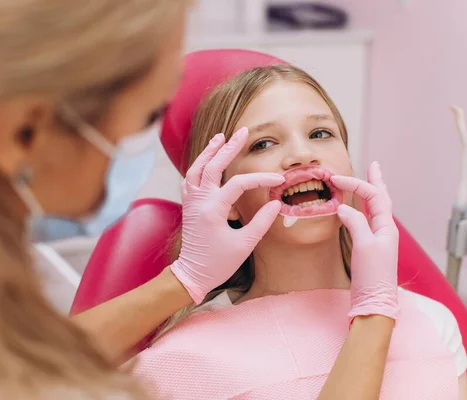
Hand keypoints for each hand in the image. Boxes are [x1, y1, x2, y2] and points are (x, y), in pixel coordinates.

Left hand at [170, 127, 284, 303]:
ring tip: (220, 137)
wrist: (191, 274)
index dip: (261, 179)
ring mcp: (191, 202)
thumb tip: (275, 204)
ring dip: (209, 151)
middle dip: (229, 148)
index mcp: (214, 209)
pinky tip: (206, 159)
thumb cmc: (218, 263)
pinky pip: (190, 179)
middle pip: (213, 166)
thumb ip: (261, 222)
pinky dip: (198, 165)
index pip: (240, 184)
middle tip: (242, 131)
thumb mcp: (244, 245)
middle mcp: (199, 201)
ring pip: (196, 168)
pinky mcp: (188, 206)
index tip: (278, 181)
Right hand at [330, 162, 398, 320]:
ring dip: (372, 193)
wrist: (374, 303)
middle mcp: (386, 230)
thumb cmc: (372, 276)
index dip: (356, 184)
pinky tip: (359, 209)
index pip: (374, 196)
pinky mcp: (370, 248)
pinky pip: (368, 221)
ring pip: (376, 209)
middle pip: (382, 199)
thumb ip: (355, 223)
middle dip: (376, 181)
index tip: (337, 179)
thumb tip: (343, 208)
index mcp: (387, 227)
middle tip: (373, 165)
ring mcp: (379, 239)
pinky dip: (363, 209)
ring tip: (370, 181)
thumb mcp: (364, 246)